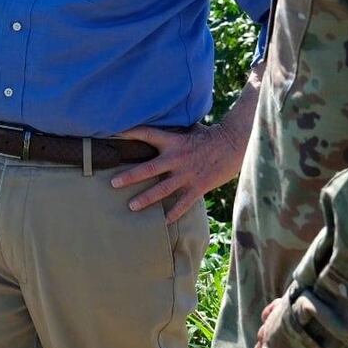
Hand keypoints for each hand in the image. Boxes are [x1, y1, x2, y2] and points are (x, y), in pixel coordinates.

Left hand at [110, 121, 242, 223]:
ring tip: (131, 206)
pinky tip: (163, 222)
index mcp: (173, 142)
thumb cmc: (210, 136)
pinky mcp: (198, 186)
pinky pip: (183, 203)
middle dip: (130, 176)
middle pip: (149, 169)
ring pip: (162, 189)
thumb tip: (159, 126)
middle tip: (113, 183)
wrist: (234, 145)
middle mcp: (177, 158)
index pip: (147, 134)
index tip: (113, 134)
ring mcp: (187, 174)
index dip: (130, 133)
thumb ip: (173, 132)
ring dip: (146, 199)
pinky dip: (173, 213)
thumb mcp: (189, 129)